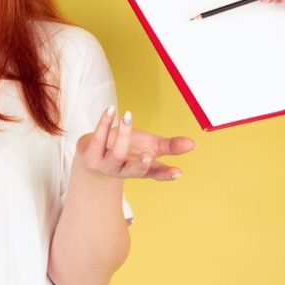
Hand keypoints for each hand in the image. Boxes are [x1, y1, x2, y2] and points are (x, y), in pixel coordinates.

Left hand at [74, 106, 194, 180]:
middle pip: (133, 170)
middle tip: (149, 155)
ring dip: (123, 134)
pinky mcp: (91, 155)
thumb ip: (170, 146)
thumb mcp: (149, 147)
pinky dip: (104, 122)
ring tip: (128, 115)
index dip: (166, 174)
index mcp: (140, 170)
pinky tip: (111, 109)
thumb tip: (193, 144)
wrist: (93, 154)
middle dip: (141, 164)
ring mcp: (105, 165)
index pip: (155, 174)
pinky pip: (98, 139)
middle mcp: (123, 171)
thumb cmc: (125, 149)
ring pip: (116, 154)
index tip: (178, 172)